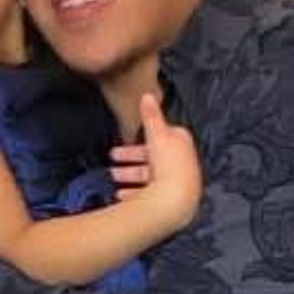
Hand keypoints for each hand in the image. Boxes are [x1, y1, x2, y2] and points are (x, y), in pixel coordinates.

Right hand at [110, 93, 200, 231]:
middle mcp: (181, 162)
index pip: (160, 135)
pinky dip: (134, 192)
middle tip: (113, 157)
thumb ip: (150, 114)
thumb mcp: (157, 133)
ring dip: (129, 175)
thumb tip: (148, 95)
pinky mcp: (169, 198)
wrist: (175, 199)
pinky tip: (121, 194)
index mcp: (180, 143)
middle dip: (131, 157)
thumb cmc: (168, 165)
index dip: (142, 137)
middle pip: (152, 156)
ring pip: (149, 175)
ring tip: (113, 177)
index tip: (127, 139)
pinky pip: (148, 194)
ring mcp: (175, 181)